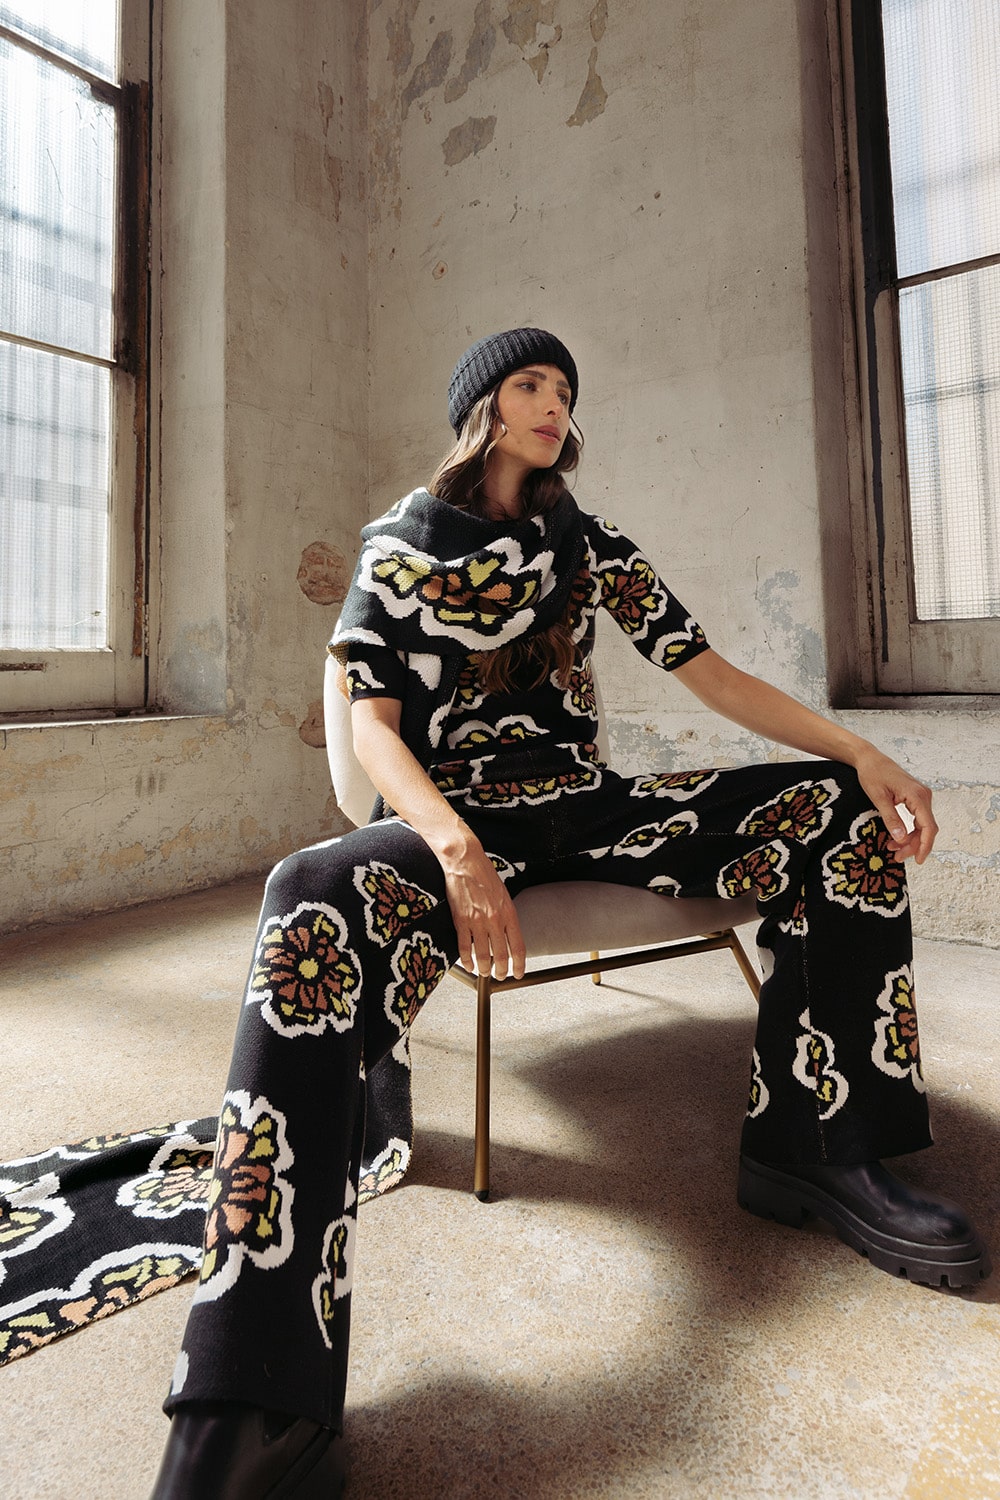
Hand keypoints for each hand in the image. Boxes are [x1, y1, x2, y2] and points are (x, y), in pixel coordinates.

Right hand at [438, 830, 525, 979]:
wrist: (465, 861)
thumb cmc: (484, 875)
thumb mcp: (504, 895)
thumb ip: (506, 915)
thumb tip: (506, 934)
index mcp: (509, 913)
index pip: (518, 947)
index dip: (519, 965)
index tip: (518, 973)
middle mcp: (495, 919)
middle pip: (501, 956)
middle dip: (501, 971)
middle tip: (500, 976)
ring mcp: (477, 921)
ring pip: (483, 955)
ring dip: (484, 969)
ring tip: (484, 972)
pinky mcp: (460, 920)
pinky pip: (464, 947)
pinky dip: (467, 960)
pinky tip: (469, 965)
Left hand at [853, 747, 937, 863]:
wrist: (869, 758)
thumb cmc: (872, 773)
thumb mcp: (878, 798)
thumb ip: (891, 818)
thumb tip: (902, 838)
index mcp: (917, 795)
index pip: (928, 826)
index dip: (925, 846)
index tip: (918, 860)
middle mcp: (924, 795)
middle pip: (927, 828)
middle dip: (914, 846)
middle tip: (898, 857)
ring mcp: (921, 796)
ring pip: (922, 825)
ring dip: (911, 839)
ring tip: (894, 849)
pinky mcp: (915, 798)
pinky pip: (917, 819)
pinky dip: (909, 830)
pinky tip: (897, 838)